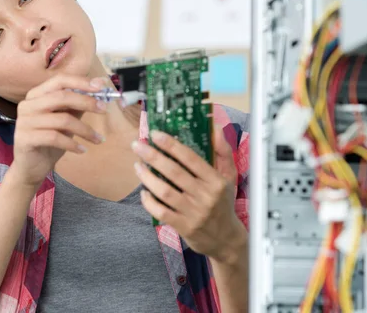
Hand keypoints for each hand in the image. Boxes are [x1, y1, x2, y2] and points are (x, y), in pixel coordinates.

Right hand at [10, 75, 107, 188]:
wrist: (30, 167)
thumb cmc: (50, 141)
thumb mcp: (66, 120)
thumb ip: (77, 106)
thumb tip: (99, 90)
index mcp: (36, 95)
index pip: (60, 80)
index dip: (81, 82)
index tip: (101, 86)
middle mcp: (28, 105)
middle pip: (62, 97)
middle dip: (86, 102)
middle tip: (104, 110)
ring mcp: (24, 121)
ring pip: (62, 119)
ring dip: (85, 130)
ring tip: (98, 139)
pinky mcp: (25, 139)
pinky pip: (55, 138)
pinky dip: (72, 144)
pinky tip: (82, 150)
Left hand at [131, 127, 245, 264]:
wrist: (225, 239)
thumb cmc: (224, 202)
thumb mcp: (230, 176)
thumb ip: (223, 151)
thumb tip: (214, 128)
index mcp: (215, 181)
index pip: (191, 158)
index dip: (171, 145)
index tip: (155, 134)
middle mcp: (205, 196)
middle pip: (174, 172)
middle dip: (153, 156)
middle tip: (137, 146)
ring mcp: (194, 212)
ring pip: (165, 191)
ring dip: (147, 177)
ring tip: (137, 166)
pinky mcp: (184, 227)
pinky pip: (161, 212)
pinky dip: (149, 201)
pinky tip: (143, 192)